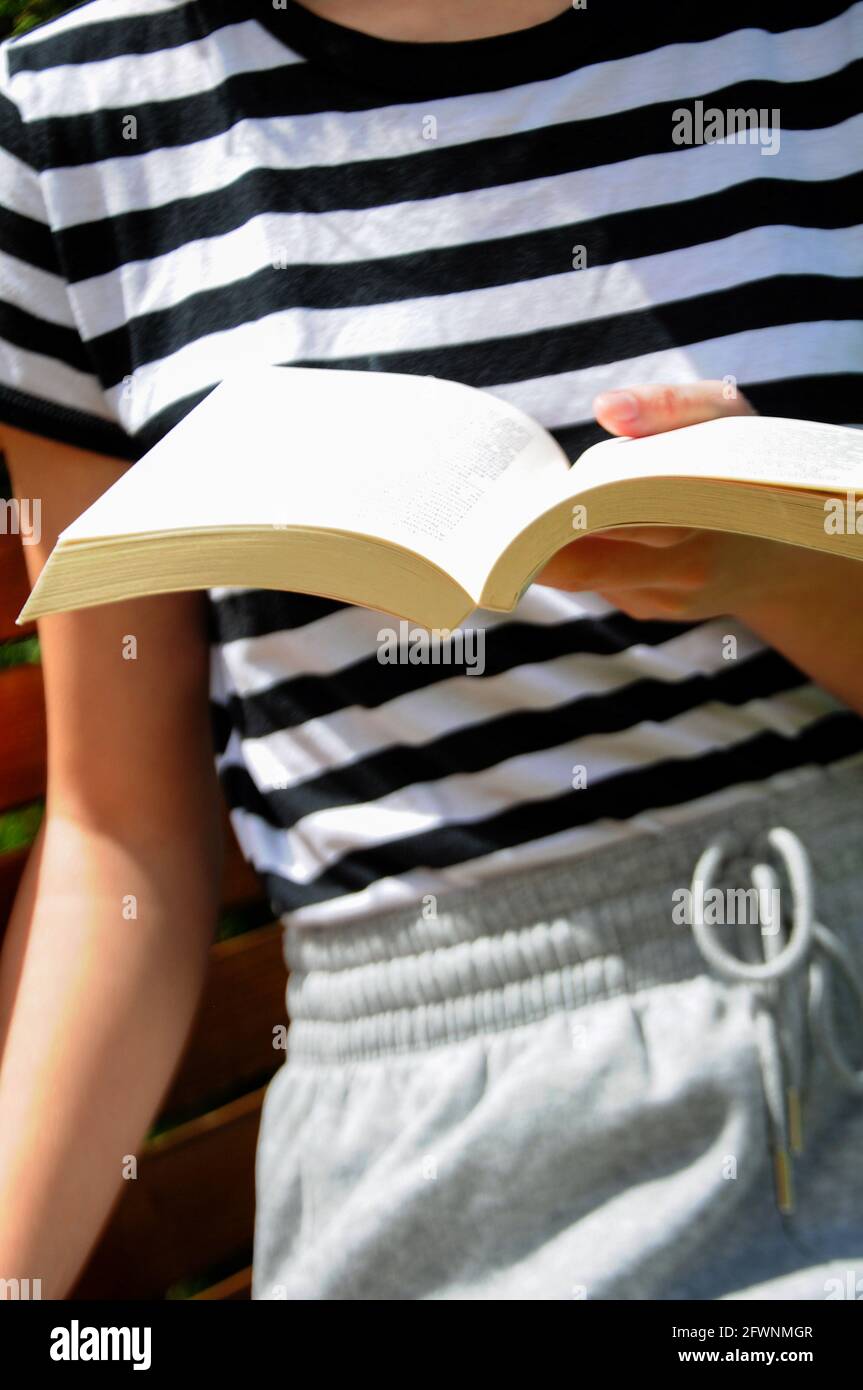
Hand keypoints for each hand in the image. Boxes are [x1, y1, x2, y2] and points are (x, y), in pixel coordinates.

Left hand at [535, 380, 862, 713]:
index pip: (606, 523)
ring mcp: (662, 599)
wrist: (790, 548)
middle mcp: (680, 572)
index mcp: (697, 520)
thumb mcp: (732, 419)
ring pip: (584, 577)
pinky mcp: (649, 609)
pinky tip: (552, 529)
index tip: (515, 503)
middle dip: (530, 545)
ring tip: (512, 518)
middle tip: (491, 520)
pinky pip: (598, 582)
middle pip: (581, 566)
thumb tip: (607, 410)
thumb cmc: (749, 465)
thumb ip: (673, 406)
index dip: (553, 518)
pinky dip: (573, 555)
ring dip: (544, 550)